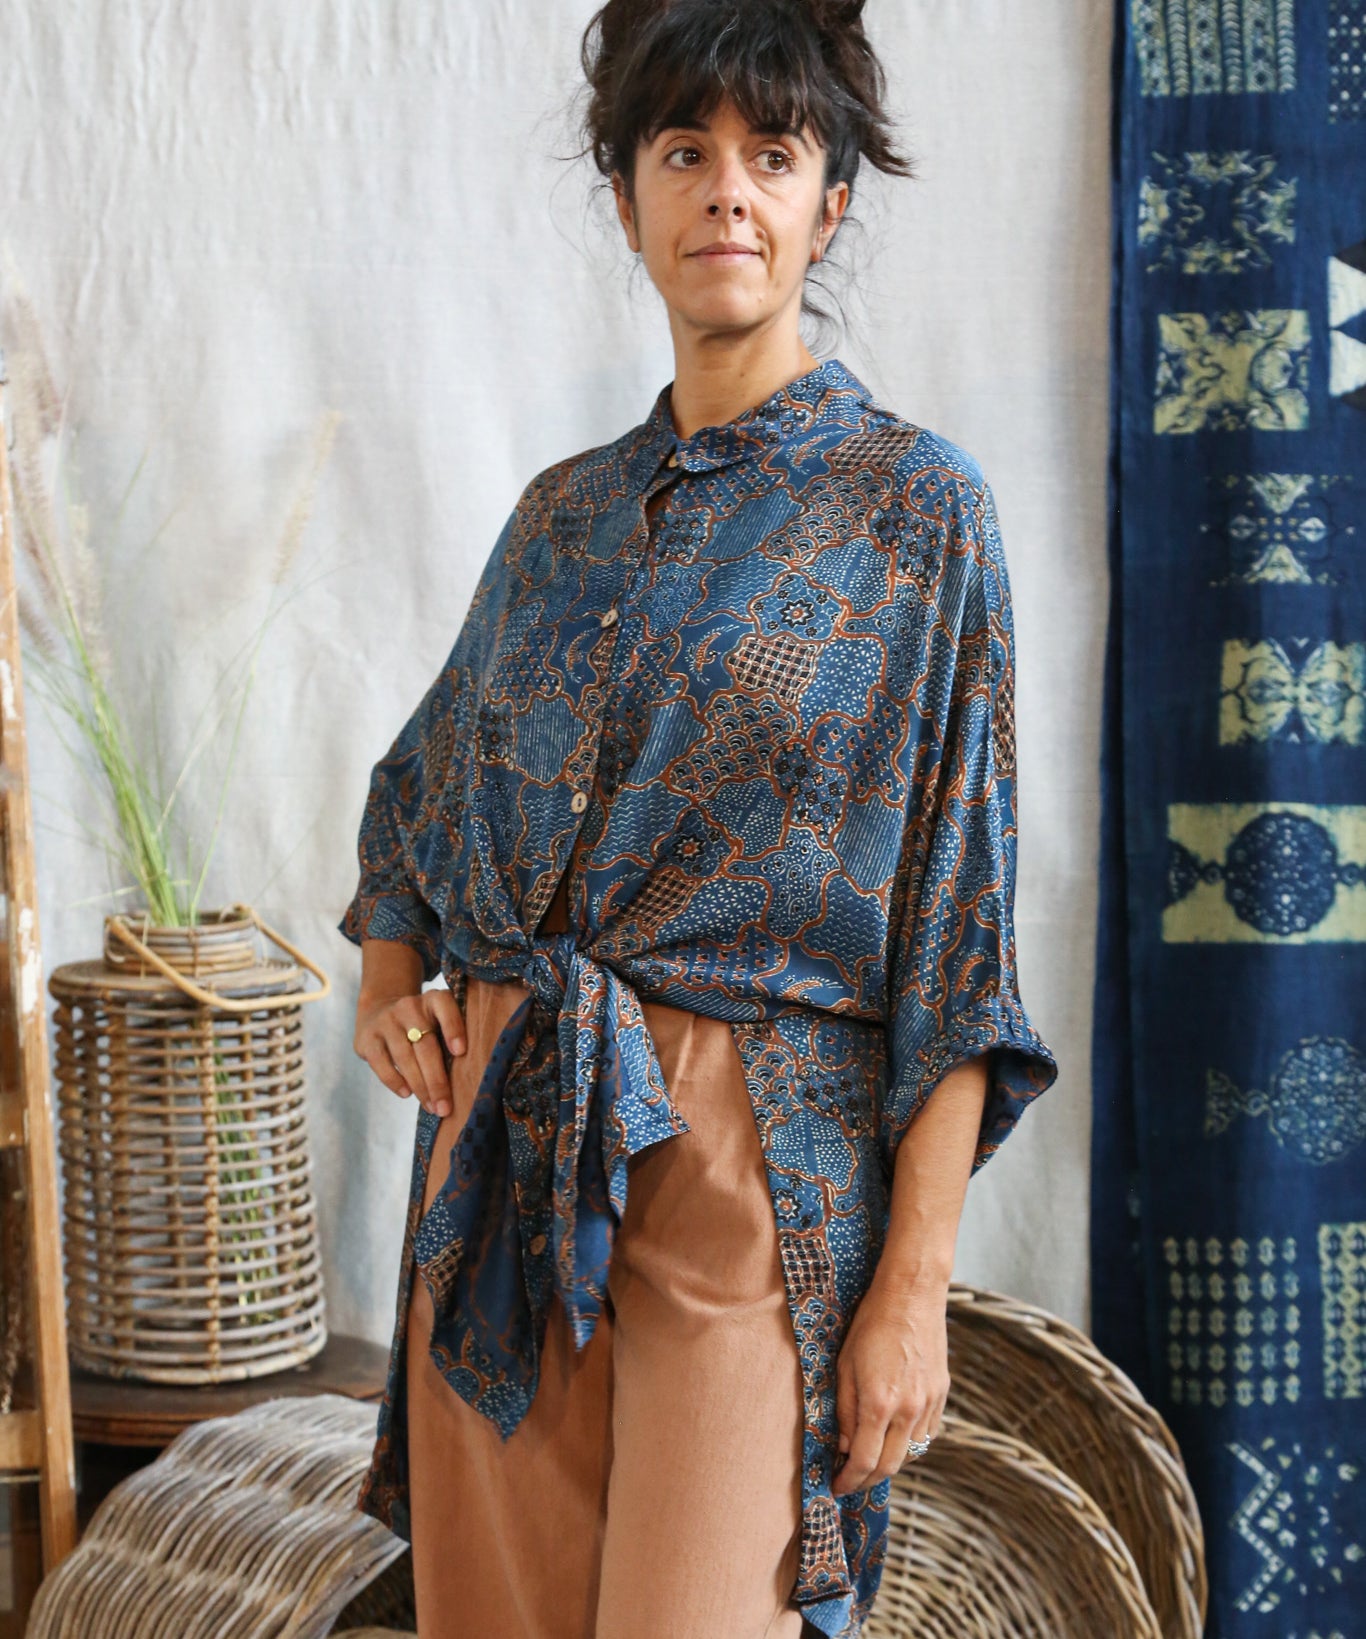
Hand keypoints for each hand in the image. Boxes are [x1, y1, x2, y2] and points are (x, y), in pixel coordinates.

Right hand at [353, 986, 467, 1118]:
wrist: (379, 1010)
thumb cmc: (421, 1025)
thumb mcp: (437, 1021)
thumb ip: (450, 1040)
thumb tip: (465, 1081)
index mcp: (433, 1000)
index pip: (445, 1008)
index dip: (454, 1028)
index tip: (461, 1052)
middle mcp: (409, 1006)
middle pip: (425, 1045)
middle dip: (437, 1081)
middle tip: (446, 1107)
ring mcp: (386, 1021)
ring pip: (405, 1058)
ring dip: (419, 1087)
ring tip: (431, 1107)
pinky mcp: (367, 1038)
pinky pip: (382, 1063)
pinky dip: (395, 1081)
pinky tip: (407, 1094)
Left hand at [830, 1273, 948, 1496]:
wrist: (911, 1295)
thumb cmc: (871, 1325)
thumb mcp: (845, 1365)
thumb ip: (844, 1409)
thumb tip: (843, 1444)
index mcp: (879, 1403)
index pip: (864, 1461)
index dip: (848, 1480)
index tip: (836, 1486)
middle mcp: (908, 1410)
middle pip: (889, 1466)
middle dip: (867, 1480)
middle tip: (850, 1481)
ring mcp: (929, 1404)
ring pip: (911, 1454)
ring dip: (889, 1463)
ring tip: (870, 1459)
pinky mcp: (942, 1395)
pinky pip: (926, 1434)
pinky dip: (909, 1444)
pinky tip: (894, 1437)